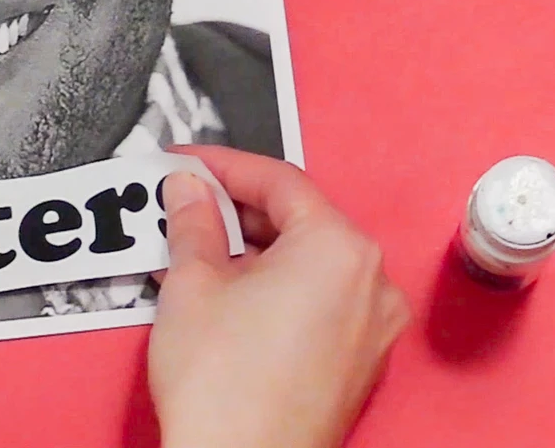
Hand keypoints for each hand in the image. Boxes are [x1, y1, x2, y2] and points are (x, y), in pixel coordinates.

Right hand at [150, 147, 408, 447]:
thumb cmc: (225, 389)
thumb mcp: (191, 283)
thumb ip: (192, 221)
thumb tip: (189, 191)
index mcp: (338, 249)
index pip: (279, 182)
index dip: (223, 167)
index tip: (188, 165)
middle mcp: (370, 283)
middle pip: (298, 222)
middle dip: (235, 212)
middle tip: (184, 206)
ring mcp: (370, 328)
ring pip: (307, 264)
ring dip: (252, 252)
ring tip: (195, 255)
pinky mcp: (357, 363)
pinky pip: (316, 302)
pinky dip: (275, 289)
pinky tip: (227, 297)